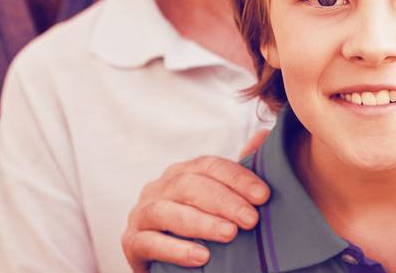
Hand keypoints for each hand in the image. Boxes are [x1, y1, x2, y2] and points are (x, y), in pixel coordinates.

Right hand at [122, 132, 271, 272]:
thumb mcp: (218, 201)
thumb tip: (263, 135)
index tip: (263, 196)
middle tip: (251, 219)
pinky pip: (150, 242)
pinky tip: (201, 256)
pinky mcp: (131, 242)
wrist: (167, 265)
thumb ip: (237, 174)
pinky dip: (176, 249)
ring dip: (202, 223)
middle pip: (190, 185)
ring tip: (230, 234)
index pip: (209, 166)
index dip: (237, 178)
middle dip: (224, 201)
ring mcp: (141, 214)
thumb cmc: (197, 228)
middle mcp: (158, 188)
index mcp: (181, 173)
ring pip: (168, 212)